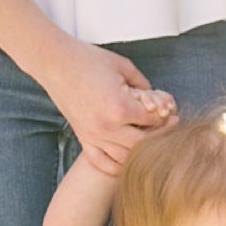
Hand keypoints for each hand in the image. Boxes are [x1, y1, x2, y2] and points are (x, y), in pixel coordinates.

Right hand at [38, 41, 174, 174]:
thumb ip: (143, 84)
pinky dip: (116, 165)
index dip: (165, 117)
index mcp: (120, 107)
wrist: (55, 63)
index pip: (153, 121)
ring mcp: (93, 135)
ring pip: (124, 158)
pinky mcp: (83, 138)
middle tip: (165, 129)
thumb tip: (156, 99)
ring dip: (138, 152)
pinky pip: (102, 162)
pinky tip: (126, 159)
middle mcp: (107, 126)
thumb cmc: (88, 60)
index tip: (170, 114)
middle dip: (157, 136)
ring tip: (146, 140)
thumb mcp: (123, 66)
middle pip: (142, 144)